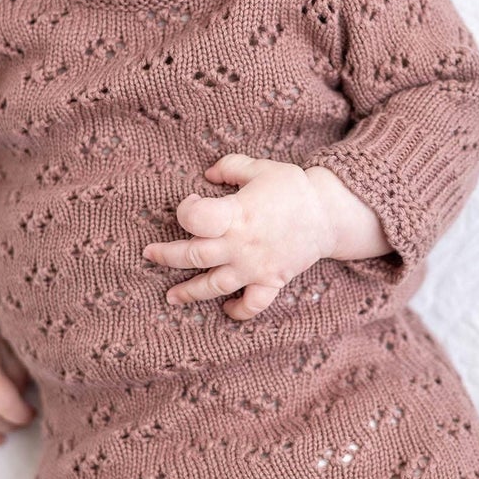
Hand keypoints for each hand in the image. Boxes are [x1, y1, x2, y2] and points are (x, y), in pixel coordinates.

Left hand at [142, 154, 341, 320]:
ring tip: (171, 297)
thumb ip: (229, 167)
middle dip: (166, 256)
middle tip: (149, 254)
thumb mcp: (260, 167)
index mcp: (237, 214)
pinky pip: (252, 304)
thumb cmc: (292, 188)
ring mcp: (255, 267)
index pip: (196, 218)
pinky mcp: (270, 281)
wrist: (328, 214)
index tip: (191, 202)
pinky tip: (226, 310)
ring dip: (190, 292)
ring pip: (214, 285)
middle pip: (193, 255)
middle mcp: (241, 245)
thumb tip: (207, 175)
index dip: (185, 210)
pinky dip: (238, 311)